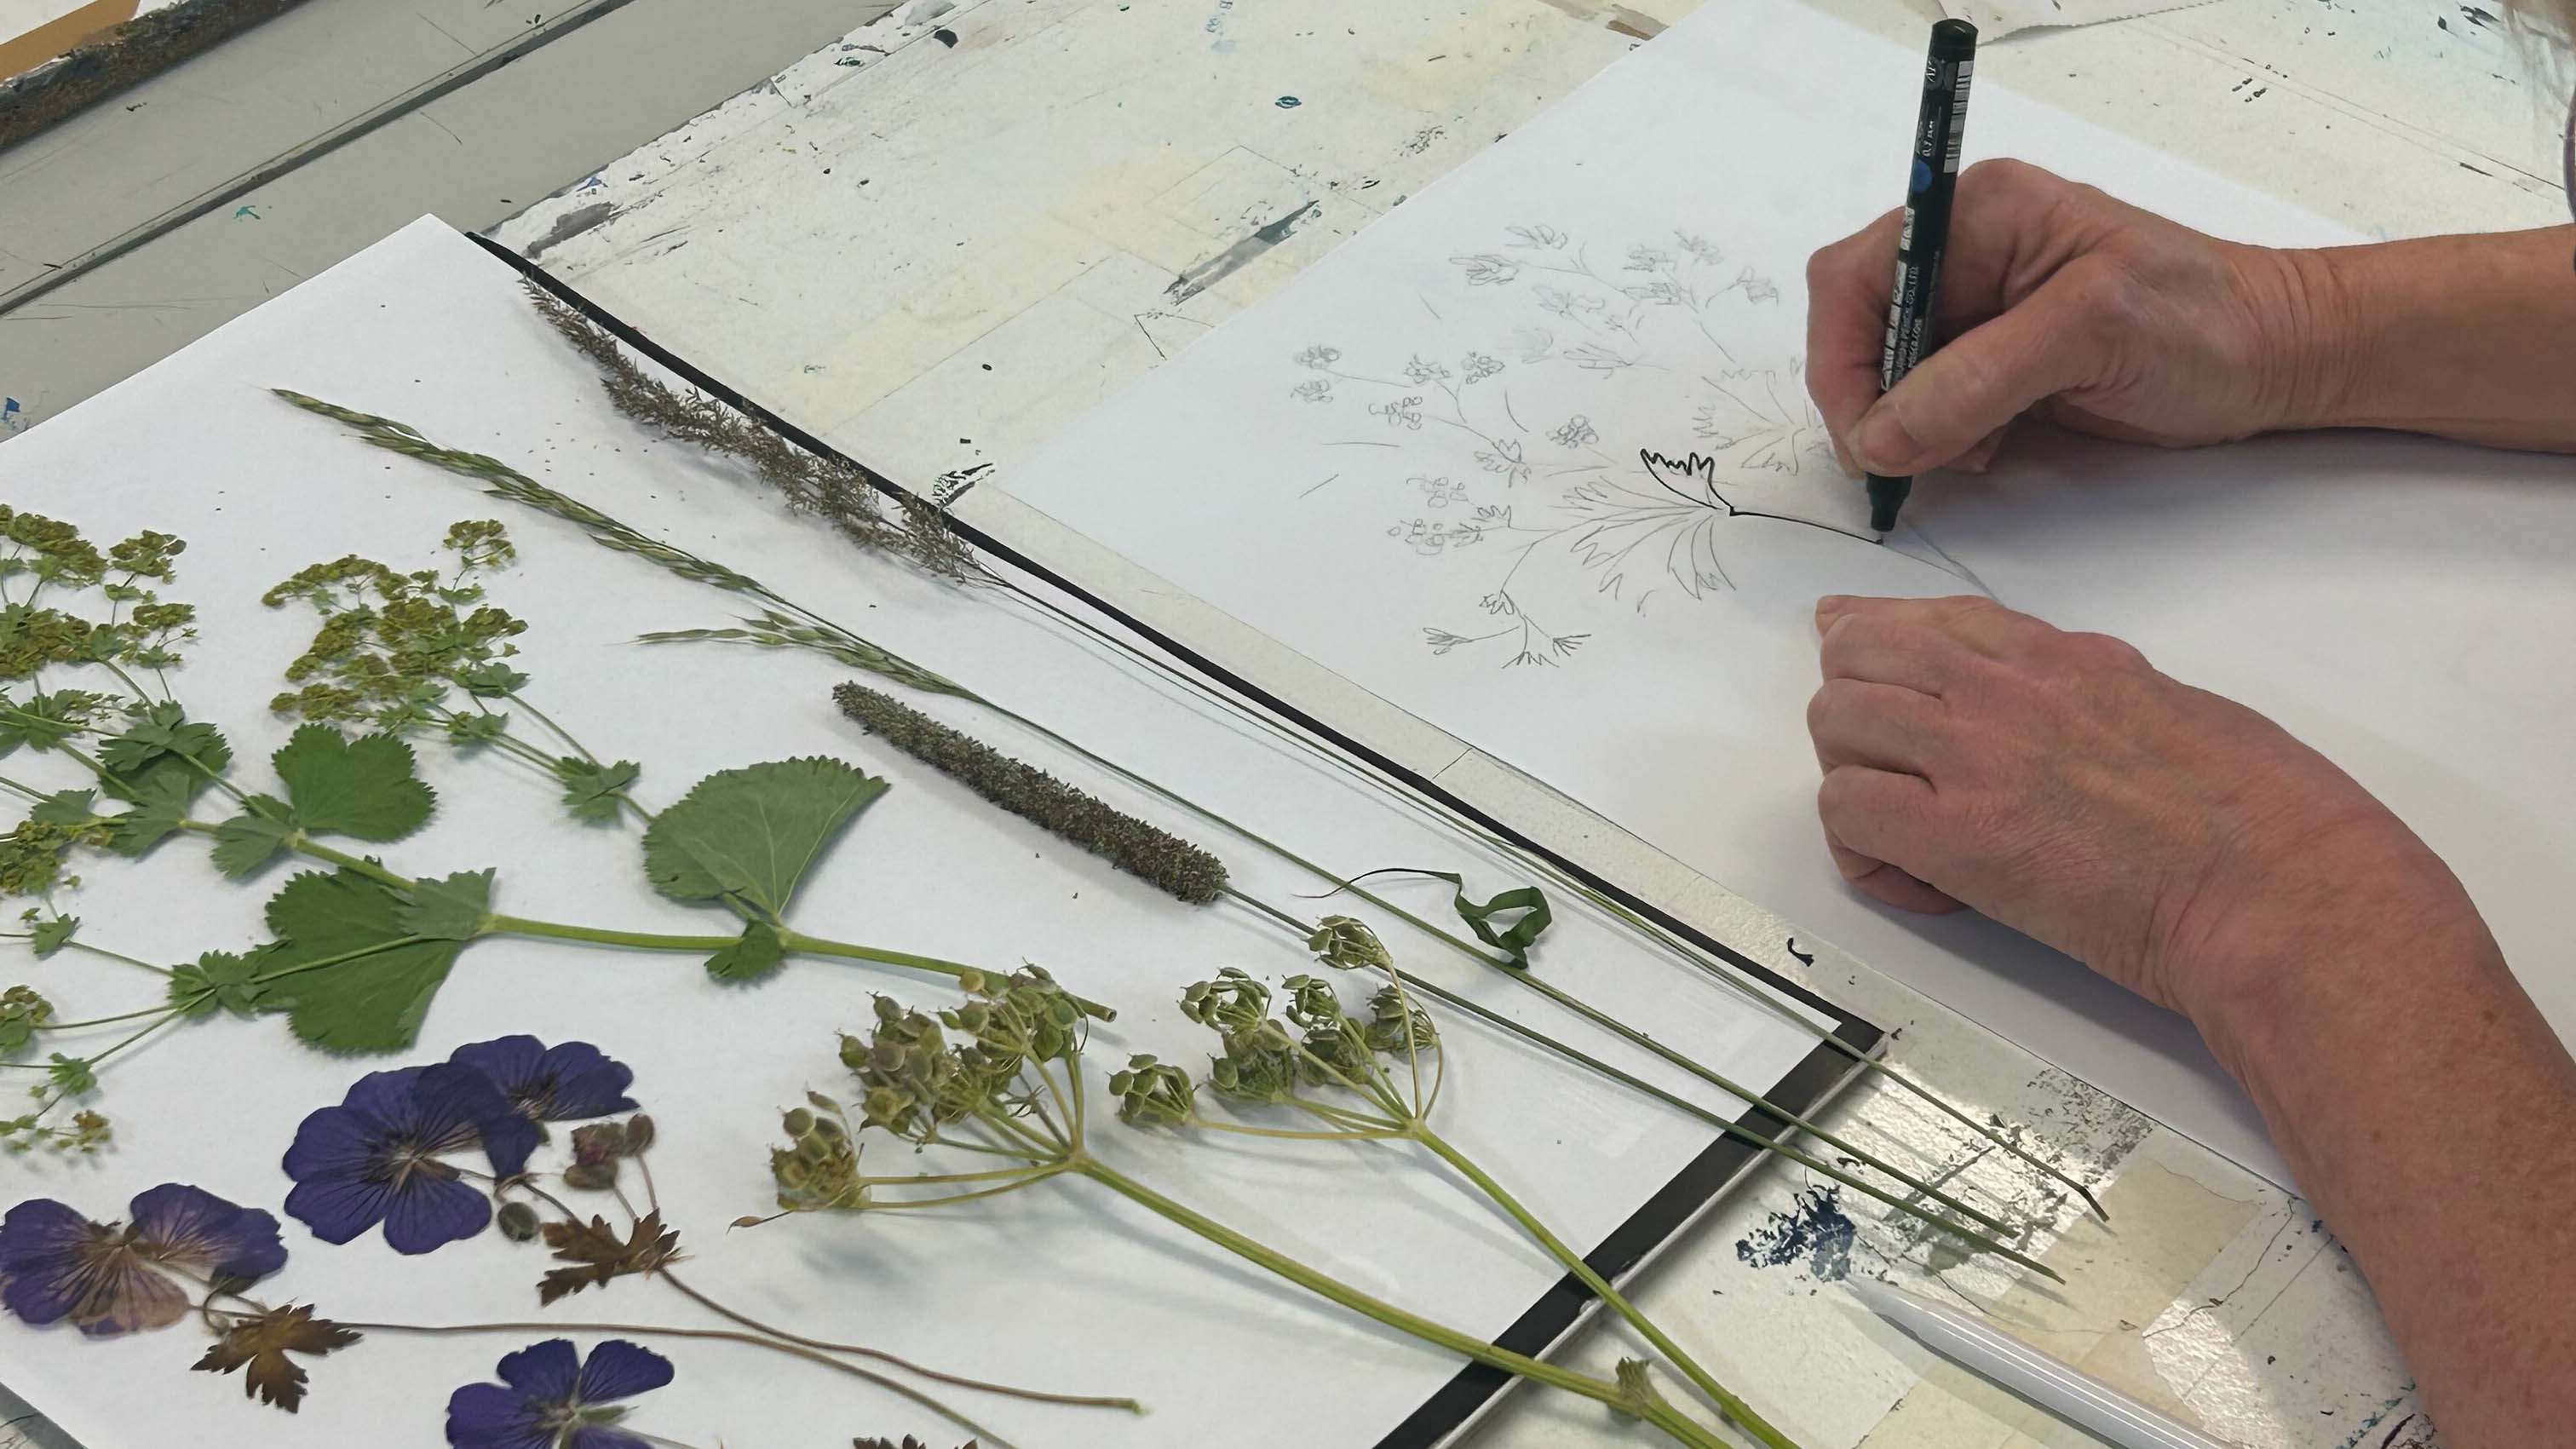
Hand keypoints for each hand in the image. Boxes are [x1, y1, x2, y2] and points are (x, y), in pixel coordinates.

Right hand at [1804, 159, 2338, 477]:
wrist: (2277, 357)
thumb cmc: (2204, 324)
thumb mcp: (2088, 337)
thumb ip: (1974, 382)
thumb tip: (1879, 439)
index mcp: (1979, 213)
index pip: (1854, 279)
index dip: (1841, 359)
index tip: (1868, 438)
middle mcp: (1966, 251)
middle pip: (1859, 329)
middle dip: (1876, 401)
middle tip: (1912, 460)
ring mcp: (1978, 307)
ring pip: (1887, 376)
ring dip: (1910, 427)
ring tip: (1973, 451)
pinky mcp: (1995, 358)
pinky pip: (1927, 403)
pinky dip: (1941, 438)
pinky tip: (1990, 447)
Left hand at [1804, 594, 2479, 1022]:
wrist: (2278, 890)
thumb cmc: (2267, 819)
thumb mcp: (2179, 710)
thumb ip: (2103, 695)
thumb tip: (2078, 704)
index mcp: (2067, 658)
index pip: (1935, 618)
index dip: (1878, 634)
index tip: (1851, 645)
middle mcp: (2006, 690)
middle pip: (1859, 656)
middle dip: (1857, 709)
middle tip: (1891, 772)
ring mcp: (1974, 755)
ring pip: (1834, 722)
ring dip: (1854, 775)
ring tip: (1907, 833)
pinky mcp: (1955, 836)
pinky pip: (1846, 812)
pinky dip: (1864, 852)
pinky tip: (1919, 880)